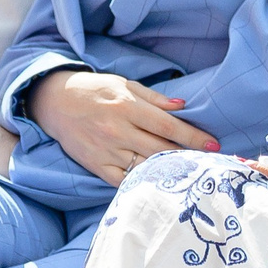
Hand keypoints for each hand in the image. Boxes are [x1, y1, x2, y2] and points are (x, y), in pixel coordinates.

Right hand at [29, 69, 217, 186]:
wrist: (54, 102)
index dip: (193, 137)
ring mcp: (106, 151)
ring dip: (169, 171)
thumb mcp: (123, 84)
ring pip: (145, 167)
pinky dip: (142, 182)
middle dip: (187, 156)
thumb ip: (154, 98)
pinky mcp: (96, 165)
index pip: (168, 126)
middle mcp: (118, 130)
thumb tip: (182, 106)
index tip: (213, 145)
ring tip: (189, 173)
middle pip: (161, 149)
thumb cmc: (94, 90)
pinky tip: (158, 182)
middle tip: (208, 162)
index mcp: (127, 107)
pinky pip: (124, 181)